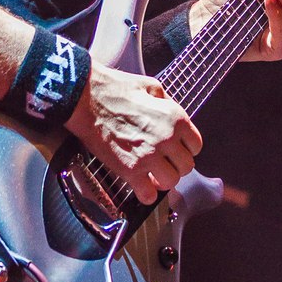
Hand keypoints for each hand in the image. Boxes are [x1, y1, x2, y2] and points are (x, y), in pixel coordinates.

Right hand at [68, 62, 201, 203]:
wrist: (85, 99)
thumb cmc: (115, 89)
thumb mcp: (150, 86)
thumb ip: (166, 101)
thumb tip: (170, 111)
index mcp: (175, 118)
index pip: (196, 146)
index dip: (185, 149)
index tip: (175, 150)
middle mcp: (167, 139)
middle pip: (186, 167)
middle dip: (175, 165)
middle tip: (163, 162)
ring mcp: (149, 156)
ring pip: (171, 182)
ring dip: (162, 180)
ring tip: (152, 174)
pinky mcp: (130, 170)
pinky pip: (148, 195)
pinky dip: (146, 194)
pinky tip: (140, 186)